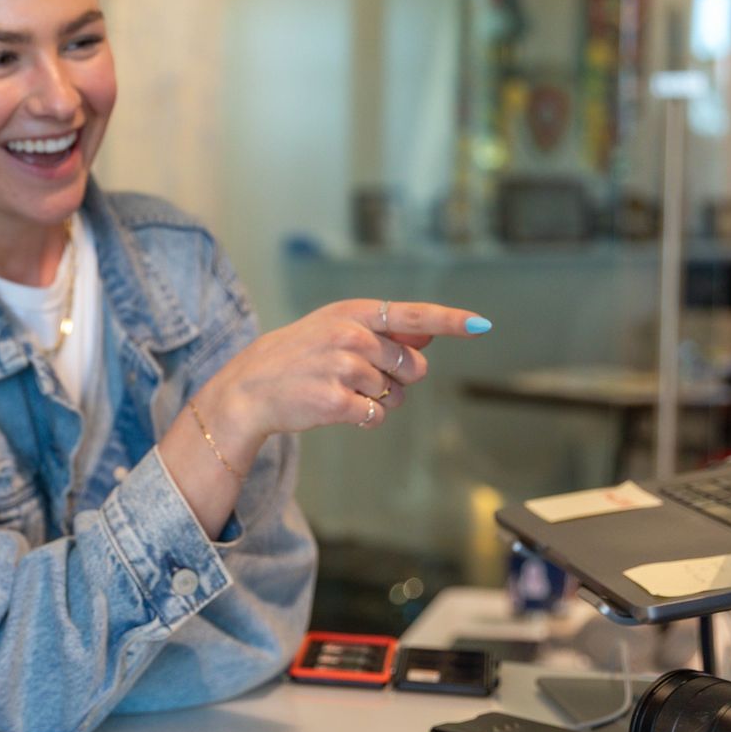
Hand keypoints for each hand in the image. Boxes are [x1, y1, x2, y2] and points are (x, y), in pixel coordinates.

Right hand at [197, 298, 487, 456]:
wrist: (248, 389)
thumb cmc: (295, 358)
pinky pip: (377, 416)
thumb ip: (383, 330)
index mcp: (352, 313)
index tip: (482, 325)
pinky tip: (337, 409)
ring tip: (341, 390)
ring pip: (396, 394)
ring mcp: (342, 368)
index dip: (451, 321)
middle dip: (398, 377)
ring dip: (378, 400)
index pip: (413, 314)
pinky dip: (364, 418)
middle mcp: (350, 336)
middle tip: (360, 376)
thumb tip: (429, 332)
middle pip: (412, 365)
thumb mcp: (334, 329)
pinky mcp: (336, 401)